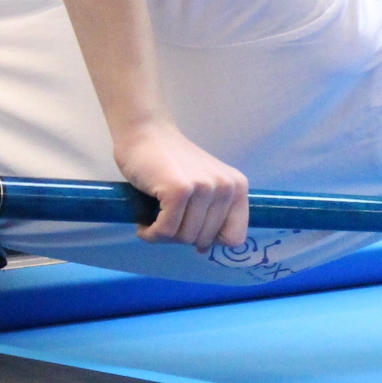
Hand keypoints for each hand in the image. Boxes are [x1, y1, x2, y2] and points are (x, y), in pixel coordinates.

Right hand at [113, 121, 249, 251]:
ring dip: (163, 235)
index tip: (191, 229)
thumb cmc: (172, 162)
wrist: (146, 132)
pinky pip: (165, 231)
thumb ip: (211, 214)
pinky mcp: (178, 190)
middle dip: (180, 237)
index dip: (211, 241)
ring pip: (184, 238)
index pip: (235, 238)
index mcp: (238, 187)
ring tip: (154, 218)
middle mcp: (226, 187)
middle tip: (165, 220)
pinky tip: (143, 223)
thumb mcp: (204, 186)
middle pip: (204, 240)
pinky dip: (150, 233)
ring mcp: (203, 188)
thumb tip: (205, 250)